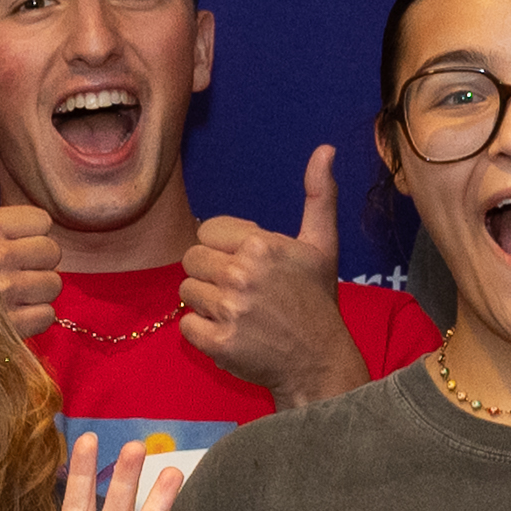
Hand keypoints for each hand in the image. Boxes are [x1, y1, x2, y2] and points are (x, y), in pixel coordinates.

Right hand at [0, 200, 61, 340]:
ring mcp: (7, 291)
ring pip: (53, 284)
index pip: (42, 221)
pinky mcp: (10, 324)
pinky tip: (11, 317)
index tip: (15, 245)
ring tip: (12, 297)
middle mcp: (0, 255)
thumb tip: (18, 227)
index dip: (31, 235)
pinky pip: (46, 315)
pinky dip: (33, 318)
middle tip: (16, 273)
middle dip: (37, 263)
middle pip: (52, 252)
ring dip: (37, 292)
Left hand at [181, 147, 368, 403]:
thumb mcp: (322, 245)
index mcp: (262, 245)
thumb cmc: (316, 299)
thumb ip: (319, 196)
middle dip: (212, 273)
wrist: (318, 360)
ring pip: (186, 291)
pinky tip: (231, 333)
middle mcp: (243, 274)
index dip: (224, 247)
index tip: (249, 264)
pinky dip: (203, 332)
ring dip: (206, 302)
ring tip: (237, 311)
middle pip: (192, 259)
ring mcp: (229, 310)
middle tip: (242, 291)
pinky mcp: (218, 343)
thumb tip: (325, 150)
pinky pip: (186, 326)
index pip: (207, 231)